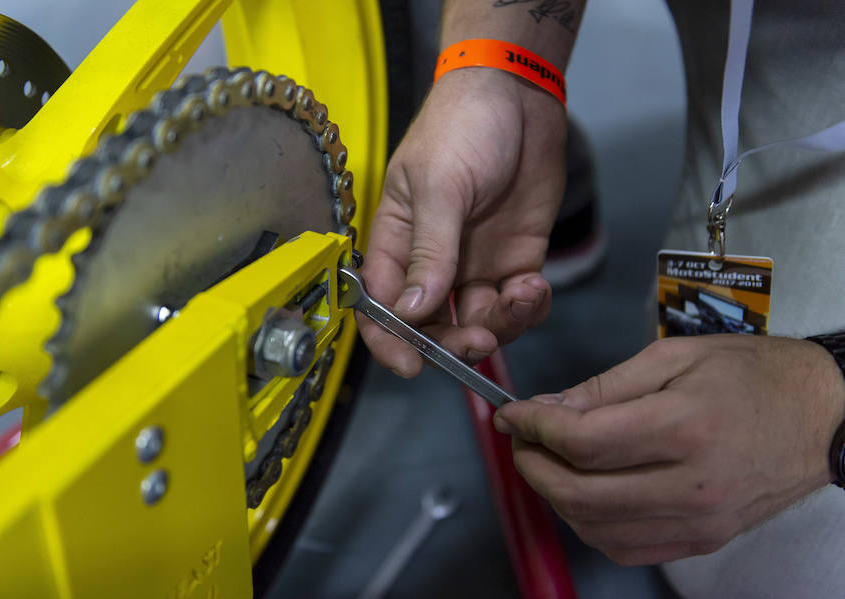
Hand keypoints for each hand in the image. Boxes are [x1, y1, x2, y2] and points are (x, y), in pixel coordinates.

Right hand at [361, 68, 565, 376]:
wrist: (520, 96)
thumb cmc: (462, 127)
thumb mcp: (439, 186)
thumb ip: (429, 251)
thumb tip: (411, 311)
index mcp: (397, 242)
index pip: (381, 304)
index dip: (390, 340)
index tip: (411, 365)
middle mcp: (433, 261)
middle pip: (432, 325)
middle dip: (454, 341)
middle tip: (478, 339)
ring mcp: (475, 263)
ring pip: (479, 321)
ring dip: (499, 326)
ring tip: (520, 295)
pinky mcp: (515, 259)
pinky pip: (518, 304)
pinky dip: (528, 308)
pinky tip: (534, 287)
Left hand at [493, 334, 844, 564]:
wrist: (822, 416)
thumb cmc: (753, 376)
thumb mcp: (674, 357)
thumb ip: (605, 387)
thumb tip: (550, 409)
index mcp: (684, 427)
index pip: (582, 441)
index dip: (533, 428)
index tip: (512, 414)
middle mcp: (691, 484)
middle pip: (579, 494)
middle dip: (532, 466)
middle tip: (521, 440)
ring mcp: (698, 521)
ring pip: (595, 528)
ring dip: (556, 496)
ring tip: (550, 461)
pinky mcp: (703, 539)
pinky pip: (625, 547)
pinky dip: (590, 524)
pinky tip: (585, 492)